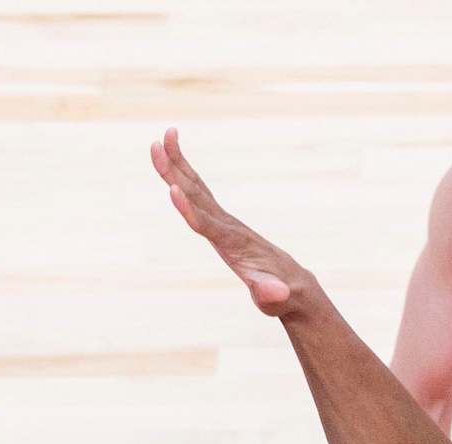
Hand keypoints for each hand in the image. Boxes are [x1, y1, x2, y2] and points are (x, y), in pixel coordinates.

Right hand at [149, 128, 310, 315]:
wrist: (293, 285)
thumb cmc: (281, 293)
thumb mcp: (276, 297)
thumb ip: (271, 293)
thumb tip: (278, 294)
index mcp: (233, 242)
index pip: (207, 224)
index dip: (189, 210)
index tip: (172, 189)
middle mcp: (227, 226)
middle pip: (196, 195)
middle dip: (175, 171)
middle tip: (158, 144)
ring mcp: (224, 222)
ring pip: (196, 188)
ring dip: (177, 163)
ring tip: (162, 137)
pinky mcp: (222, 223)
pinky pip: (199, 194)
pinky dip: (185, 177)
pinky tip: (174, 162)